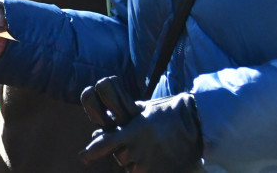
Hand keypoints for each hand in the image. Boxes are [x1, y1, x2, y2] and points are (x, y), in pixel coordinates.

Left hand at [79, 76, 202, 171]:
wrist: (194, 123)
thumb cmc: (168, 112)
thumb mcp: (143, 110)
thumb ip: (126, 115)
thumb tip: (112, 116)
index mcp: (129, 132)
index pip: (104, 144)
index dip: (91, 151)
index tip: (82, 157)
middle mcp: (135, 148)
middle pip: (120, 158)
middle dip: (125, 153)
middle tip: (138, 146)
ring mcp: (147, 161)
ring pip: (132, 168)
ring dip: (136, 163)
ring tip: (150, 152)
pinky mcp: (159, 170)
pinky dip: (147, 168)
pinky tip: (155, 161)